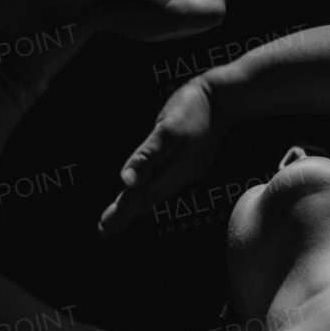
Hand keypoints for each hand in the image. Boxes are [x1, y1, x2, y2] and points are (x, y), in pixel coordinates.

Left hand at [98, 75, 232, 236]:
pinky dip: (153, 198)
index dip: (119, 212)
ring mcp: (186, 171)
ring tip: (122, 222)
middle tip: (106, 232)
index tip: (104, 228)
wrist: (224, 99)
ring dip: (138, 209)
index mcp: (172, 169)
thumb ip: (148, 156)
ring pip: (156, 196)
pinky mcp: (190, 164)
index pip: (139, 196)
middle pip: (146, 201)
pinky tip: (149, 200)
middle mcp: (180, 175)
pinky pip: (166, 188)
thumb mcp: (168, 130)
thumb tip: (127, 180)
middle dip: (125, 216)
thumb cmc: (194, 107)